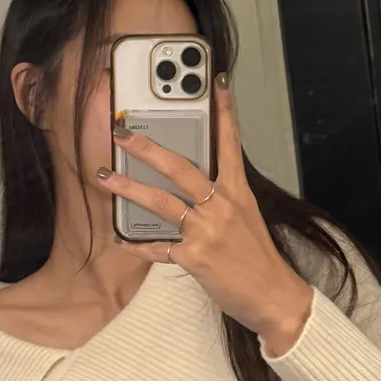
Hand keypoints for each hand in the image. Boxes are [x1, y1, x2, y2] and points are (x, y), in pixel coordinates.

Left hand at [112, 82, 308, 360]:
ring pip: (162, 203)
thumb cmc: (257, 256)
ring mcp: (206, 232)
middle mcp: (222, 206)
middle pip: (181, 169)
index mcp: (237, 192)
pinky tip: (119, 238)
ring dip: (130, 188)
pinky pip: (157, 248)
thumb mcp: (246, 216)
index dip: (224, 112)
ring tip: (107, 178)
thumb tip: (192, 182)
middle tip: (123, 133)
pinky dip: (136, 244)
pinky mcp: (194, 258)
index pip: (230, 144)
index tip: (216, 84)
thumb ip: (222, 196)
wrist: (273, 295)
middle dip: (148, 149)